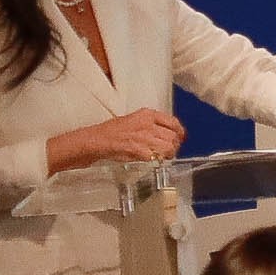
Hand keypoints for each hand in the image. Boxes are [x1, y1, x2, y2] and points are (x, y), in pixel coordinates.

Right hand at [52, 108, 187, 170]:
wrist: (95, 141)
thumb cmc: (111, 132)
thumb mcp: (133, 121)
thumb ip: (150, 125)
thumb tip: (165, 134)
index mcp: (147, 114)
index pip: (173, 122)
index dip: (179, 132)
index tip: (180, 138)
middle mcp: (148, 124)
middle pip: (173, 136)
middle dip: (173, 145)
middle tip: (169, 151)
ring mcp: (144, 137)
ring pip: (168, 147)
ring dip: (168, 154)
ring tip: (162, 157)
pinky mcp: (139, 149)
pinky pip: (157, 156)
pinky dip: (158, 160)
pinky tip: (153, 160)